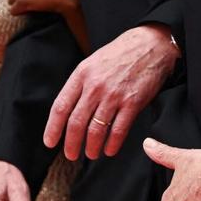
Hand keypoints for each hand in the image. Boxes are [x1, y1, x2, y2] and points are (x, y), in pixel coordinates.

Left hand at [44, 25, 178, 159]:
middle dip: (71, 144)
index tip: (50, 142)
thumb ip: (81, 84)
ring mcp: (114, 95)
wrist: (151, 45)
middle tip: (71, 155)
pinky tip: (109, 150)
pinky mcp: (133, 102)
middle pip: (76, 122)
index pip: (61, 106)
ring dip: (92, 147)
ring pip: (96, 130)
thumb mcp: (93, 62)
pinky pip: (118, 130)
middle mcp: (95, 86)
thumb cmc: (120, 54)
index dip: (53, 128)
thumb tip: (69, 110)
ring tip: (91, 154)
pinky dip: (112, 144)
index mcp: (82, 74)